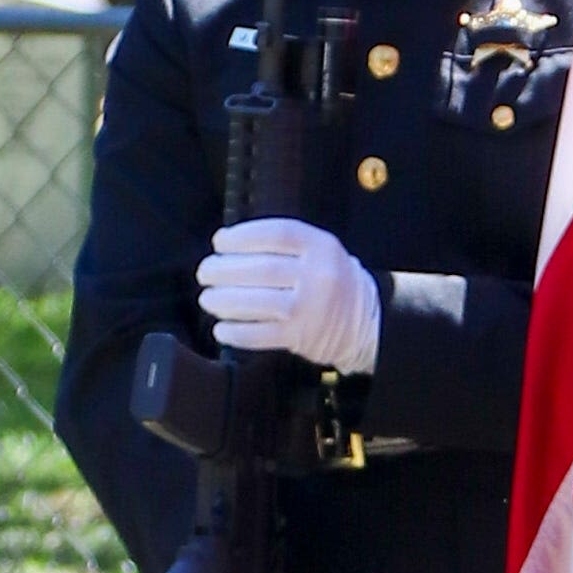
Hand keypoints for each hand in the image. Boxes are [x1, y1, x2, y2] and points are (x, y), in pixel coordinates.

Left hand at [199, 218, 382, 378]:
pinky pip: (259, 335)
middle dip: (224, 270)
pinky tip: (222, 329)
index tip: (220, 242)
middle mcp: (318, 276)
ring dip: (223, 301)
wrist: (366, 322)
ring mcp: (310, 308)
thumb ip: (283, 246)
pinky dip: (235, 332)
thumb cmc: (332, 281)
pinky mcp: (301, 337)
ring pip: (256, 302)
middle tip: (206, 273)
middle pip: (261, 269)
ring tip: (208, 299)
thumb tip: (227, 248)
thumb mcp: (320, 251)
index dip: (241, 237)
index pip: (275, 235)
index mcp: (322, 247)